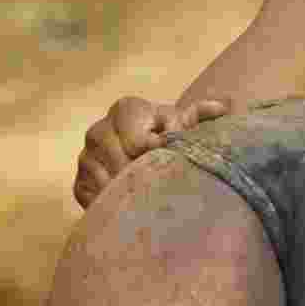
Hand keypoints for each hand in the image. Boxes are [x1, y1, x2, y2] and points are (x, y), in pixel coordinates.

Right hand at [73, 96, 228, 207]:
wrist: (145, 151)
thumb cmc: (170, 133)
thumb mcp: (185, 122)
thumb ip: (201, 114)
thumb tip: (225, 106)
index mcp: (126, 108)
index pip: (138, 139)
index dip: (158, 151)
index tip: (169, 154)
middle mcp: (99, 129)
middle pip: (123, 162)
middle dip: (145, 170)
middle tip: (163, 176)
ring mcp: (86, 157)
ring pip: (110, 180)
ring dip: (133, 186)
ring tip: (152, 187)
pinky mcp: (79, 183)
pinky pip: (97, 196)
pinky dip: (116, 199)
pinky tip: (133, 197)